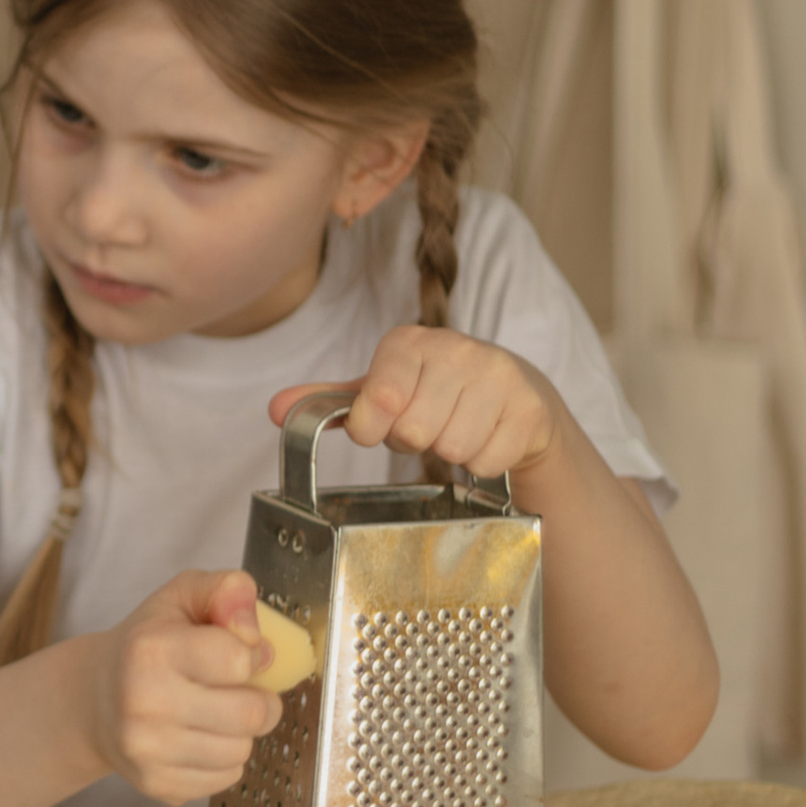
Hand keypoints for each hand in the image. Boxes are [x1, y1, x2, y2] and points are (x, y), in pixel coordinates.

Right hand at [81, 572, 285, 806]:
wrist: (94, 697)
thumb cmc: (147, 643)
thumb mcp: (182, 596)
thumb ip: (228, 589)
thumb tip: (255, 632)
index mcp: (151, 649)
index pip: (239, 659)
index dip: (253, 654)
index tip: (240, 653)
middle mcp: (144, 702)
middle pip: (251, 714)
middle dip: (261, 699)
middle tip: (242, 688)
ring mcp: (148, 749)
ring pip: (242, 750)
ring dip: (241, 731)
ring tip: (216, 712)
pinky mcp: (157, 783)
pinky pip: (227, 778)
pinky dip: (225, 759)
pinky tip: (201, 737)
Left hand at [272, 333, 565, 484]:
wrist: (515, 393)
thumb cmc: (434, 393)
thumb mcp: (382, 390)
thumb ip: (331, 401)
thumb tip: (276, 410)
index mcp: (408, 343)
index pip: (377, 401)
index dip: (374, 428)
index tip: (383, 424)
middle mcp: (454, 349)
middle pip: (414, 432)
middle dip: (415, 441)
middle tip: (428, 425)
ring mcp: (497, 375)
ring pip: (453, 449)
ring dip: (449, 453)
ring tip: (456, 428)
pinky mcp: (528, 407)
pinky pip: (488, 461)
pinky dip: (482, 463)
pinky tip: (485, 438)